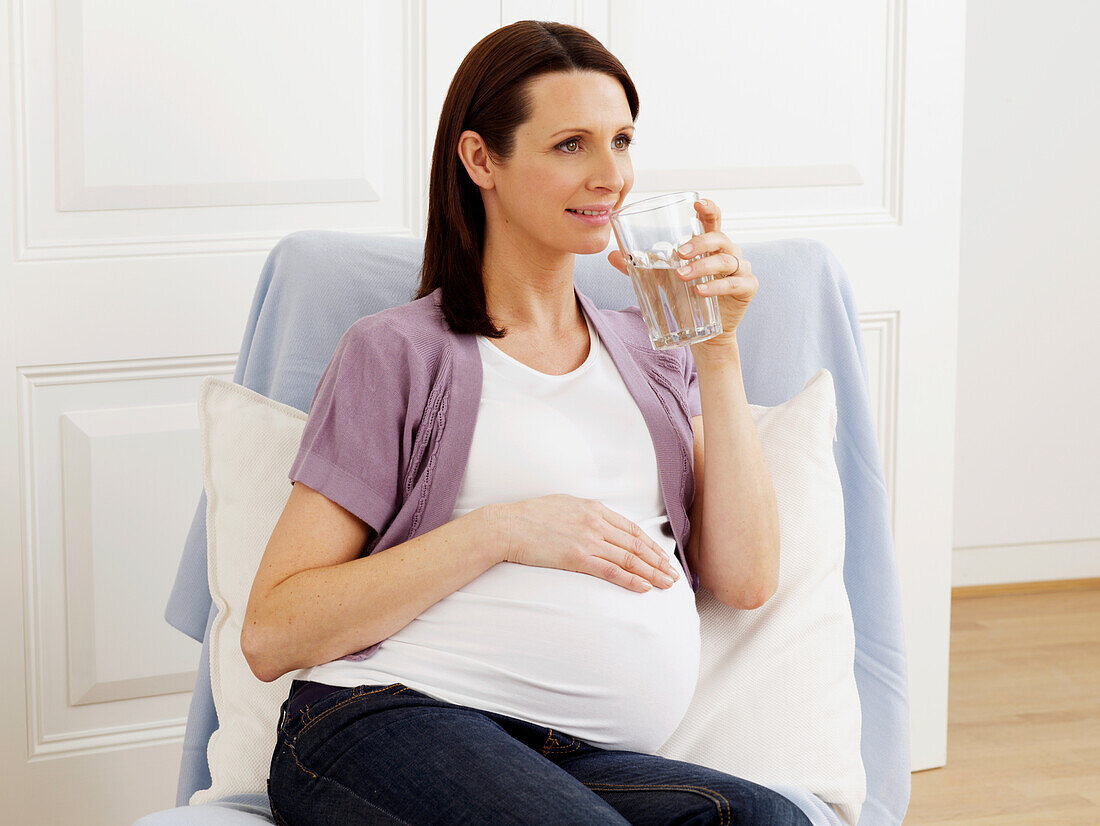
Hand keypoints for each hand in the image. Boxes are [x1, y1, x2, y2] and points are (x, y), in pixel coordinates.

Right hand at [493, 495, 679, 591]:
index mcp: (594, 509)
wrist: (507, 526)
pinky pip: (610, 570)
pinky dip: (630, 579)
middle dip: (658, 561)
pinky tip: (644, 587)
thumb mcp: (564, 505)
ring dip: (651, 572)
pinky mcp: (577, 557)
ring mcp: (587, 540)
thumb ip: (586, 513)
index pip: (631, 529)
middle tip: (674, 575)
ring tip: (666, 584)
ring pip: (628, 558)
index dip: (651, 545)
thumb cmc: (530, 516)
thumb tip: (600, 522)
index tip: (663, 557)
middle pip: (635, 544)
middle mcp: (595, 523)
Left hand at [607, 197, 756, 361]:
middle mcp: (729, 253)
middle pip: (719, 238)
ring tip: (682, 276)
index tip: (698, 204)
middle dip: (699, 243)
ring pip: (726, 260)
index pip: (713, 220)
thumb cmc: (686, 299)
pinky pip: (735, 283)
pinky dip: (717, 287)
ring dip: (703, 267)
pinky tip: (701, 292)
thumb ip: (641, 266)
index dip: (708, 209)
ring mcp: (741, 269)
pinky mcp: (747, 288)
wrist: (707, 333)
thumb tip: (612, 255)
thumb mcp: (663, 280)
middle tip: (678, 254)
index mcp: (710, 245)